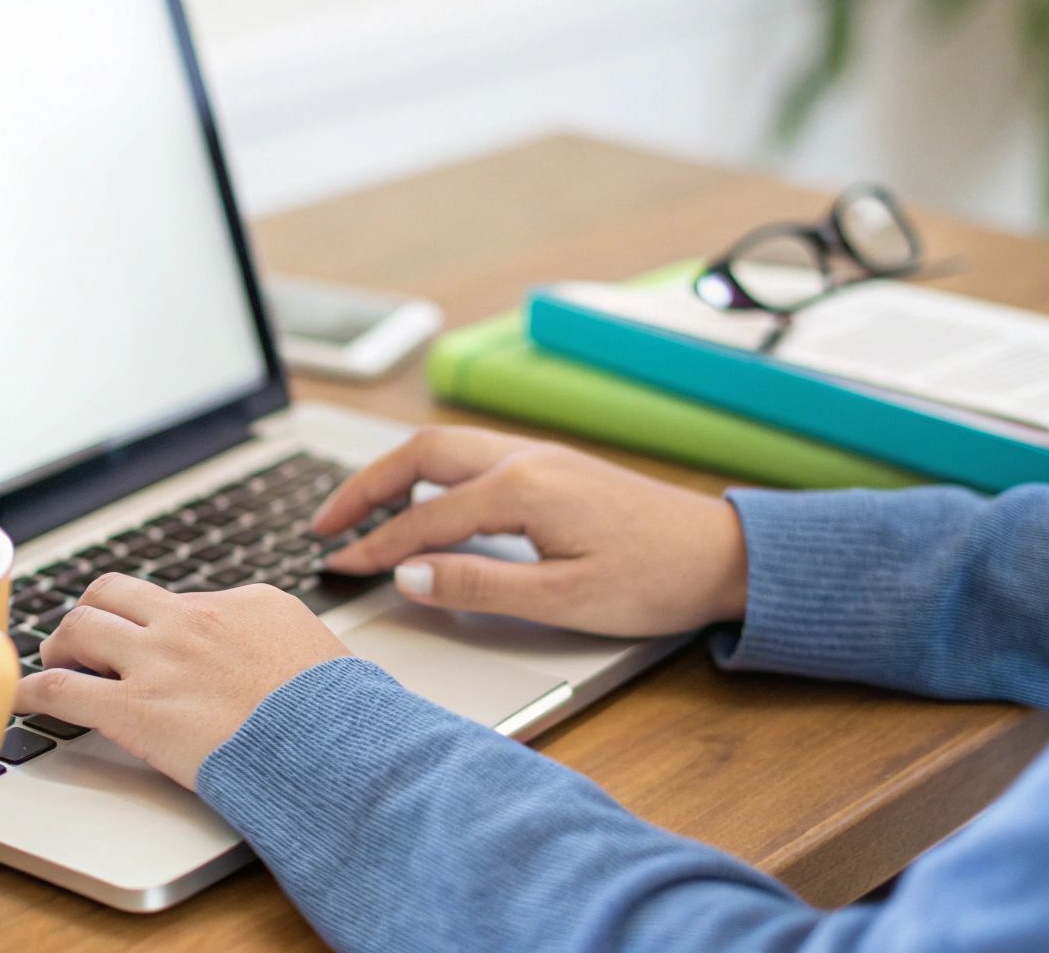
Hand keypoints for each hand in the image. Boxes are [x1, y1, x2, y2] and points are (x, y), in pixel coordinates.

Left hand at [13, 573, 349, 789]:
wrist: (335, 749)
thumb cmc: (339, 717)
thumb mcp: (320, 654)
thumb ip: (279, 646)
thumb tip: (271, 659)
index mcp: (244, 603)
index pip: (179, 599)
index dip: (157, 624)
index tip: (151, 644)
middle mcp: (194, 620)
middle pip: (114, 592)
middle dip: (93, 613)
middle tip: (85, 641)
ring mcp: (160, 661)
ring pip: (80, 626)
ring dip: (60, 645)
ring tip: (57, 665)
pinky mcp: (136, 710)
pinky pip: (63, 689)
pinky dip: (35, 692)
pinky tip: (25, 699)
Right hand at [314, 426, 746, 635]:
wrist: (726, 555)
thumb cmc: (656, 580)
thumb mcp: (563, 600)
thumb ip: (478, 585)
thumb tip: (408, 577)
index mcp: (522, 489)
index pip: (423, 519)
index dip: (374, 548)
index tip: (336, 568)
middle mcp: (525, 458)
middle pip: (420, 456)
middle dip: (363, 487)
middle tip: (323, 523)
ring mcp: (539, 456)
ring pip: (444, 448)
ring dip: (394, 473)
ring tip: (358, 509)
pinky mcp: (553, 465)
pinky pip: (471, 456)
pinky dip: (429, 472)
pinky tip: (424, 500)